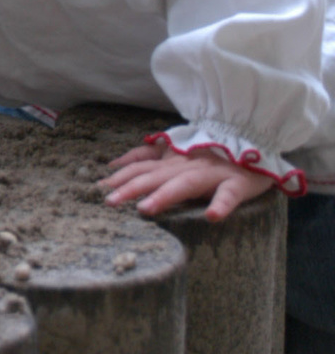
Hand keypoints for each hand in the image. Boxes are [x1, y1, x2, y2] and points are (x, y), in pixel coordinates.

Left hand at [101, 143, 276, 220]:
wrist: (254, 137)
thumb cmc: (210, 151)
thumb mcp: (174, 151)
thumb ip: (146, 156)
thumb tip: (114, 165)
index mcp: (173, 160)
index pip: (141, 168)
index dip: (120, 177)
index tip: (99, 189)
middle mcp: (188, 165)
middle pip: (156, 176)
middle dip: (131, 188)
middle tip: (110, 202)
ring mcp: (212, 173)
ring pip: (185, 184)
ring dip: (165, 195)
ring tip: (146, 209)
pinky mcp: (238, 182)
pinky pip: (229, 194)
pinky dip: (221, 204)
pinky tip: (212, 216)